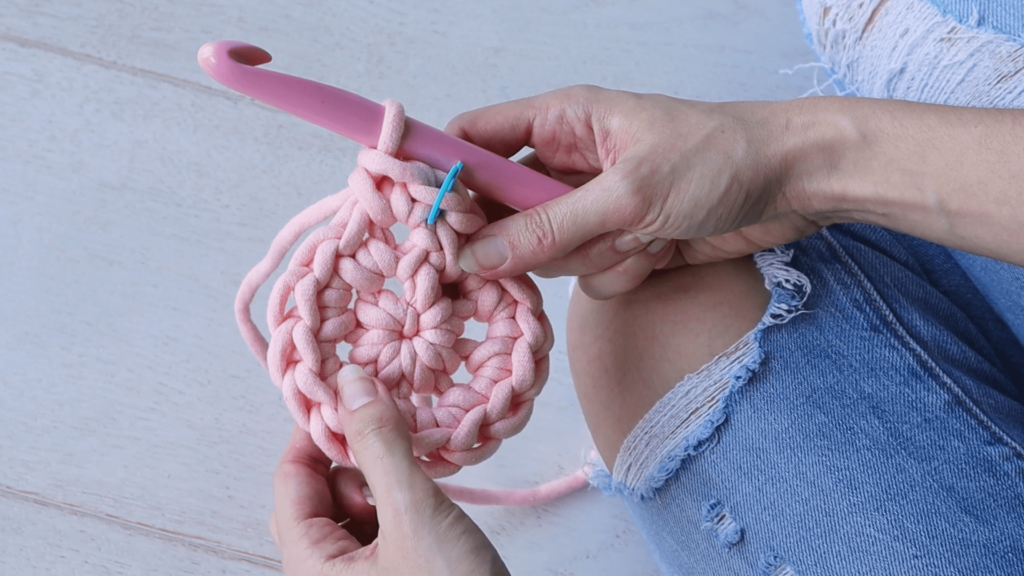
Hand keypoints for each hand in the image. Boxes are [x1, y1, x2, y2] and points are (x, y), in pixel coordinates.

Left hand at [270, 365, 509, 575]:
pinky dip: (398, 501)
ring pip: (352, 510)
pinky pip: (380, 529)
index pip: (291, 479)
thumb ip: (380, 445)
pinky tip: (427, 491)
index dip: (317, 431)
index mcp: (310, 568)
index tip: (350, 392)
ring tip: (417, 462)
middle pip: (318, 494)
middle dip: (355, 457)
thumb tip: (351, 382)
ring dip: (381, 477)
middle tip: (393, 429)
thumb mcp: (414, 514)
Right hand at [446, 85, 822, 298]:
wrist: (793, 185)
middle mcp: (566, 163)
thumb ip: (548, 225)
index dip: (446, 178)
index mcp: (560, 121)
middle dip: (531, 238)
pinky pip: (587, 275)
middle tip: (568, 242)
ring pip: (547, 253)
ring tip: (639, 235)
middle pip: (502, 212)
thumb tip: (475, 254)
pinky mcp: (619, 243)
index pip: (474, 141)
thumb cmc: (717, 157)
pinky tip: (657, 251)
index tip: (432, 223)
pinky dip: (620, 272)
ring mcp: (592, 208)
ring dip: (591, 256)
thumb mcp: (628, 190)